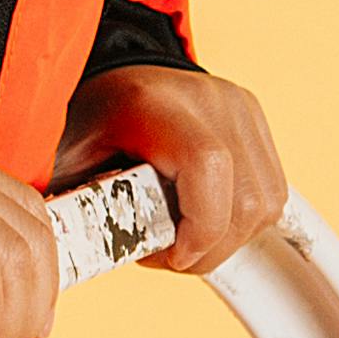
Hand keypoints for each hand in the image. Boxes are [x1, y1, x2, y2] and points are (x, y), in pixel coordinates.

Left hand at [54, 65, 288, 277]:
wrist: (115, 76)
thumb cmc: (87, 123)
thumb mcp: (67, 163)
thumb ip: (75, 209)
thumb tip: (75, 260)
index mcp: (154, 104)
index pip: (208, 165)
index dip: (200, 227)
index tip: (171, 256)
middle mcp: (209, 99)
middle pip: (245, 199)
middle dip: (209, 249)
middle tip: (167, 255)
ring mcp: (240, 108)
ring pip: (265, 204)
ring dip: (228, 240)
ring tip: (183, 238)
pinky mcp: (256, 122)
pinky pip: (272, 193)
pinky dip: (242, 222)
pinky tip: (203, 218)